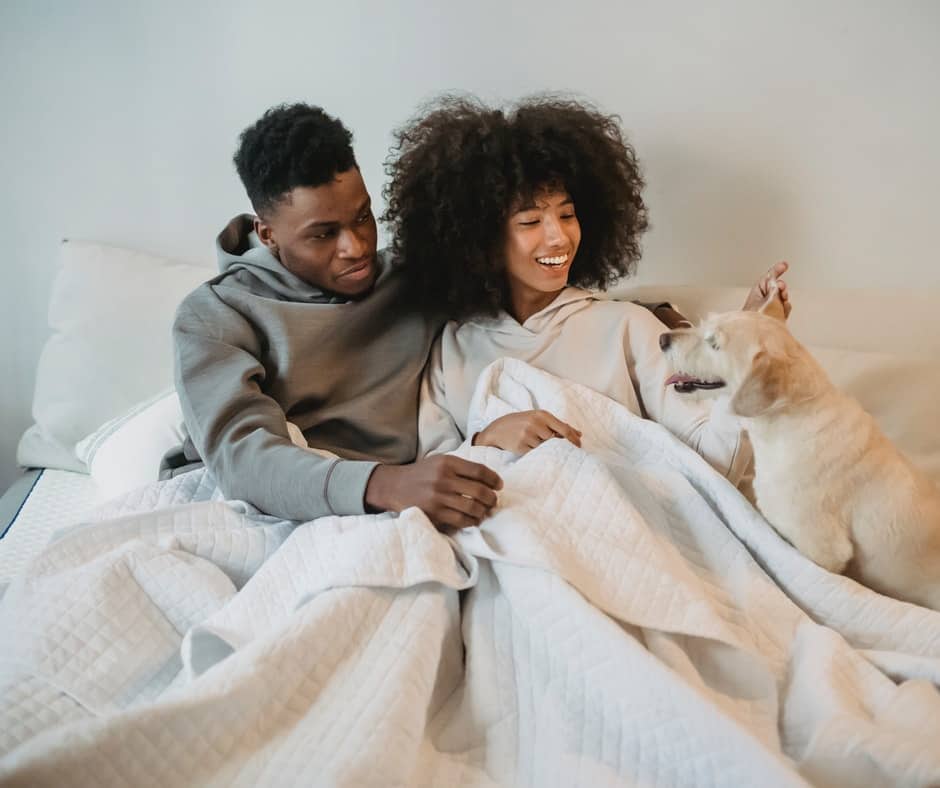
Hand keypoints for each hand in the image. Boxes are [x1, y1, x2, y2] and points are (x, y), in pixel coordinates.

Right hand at [364, 455, 502, 529]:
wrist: (394, 486)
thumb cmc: (422, 474)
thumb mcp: (440, 461)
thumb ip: (461, 467)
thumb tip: (489, 480)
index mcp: (447, 463)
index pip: (479, 470)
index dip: (494, 479)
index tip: (499, 485)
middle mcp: (443, 479)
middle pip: (479, 491)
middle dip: (492, 498)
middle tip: (494, 501)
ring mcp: (438, 497)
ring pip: (472, 507)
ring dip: (483, 511)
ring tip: (484, 511)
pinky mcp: (434, 513)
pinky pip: (460, 520)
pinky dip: (471, 521)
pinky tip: (473, 520)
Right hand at [473, 410, 581, 453]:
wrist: (497, 429)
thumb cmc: (522, 423)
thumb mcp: (538, 419)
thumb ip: (558, 425)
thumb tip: (579, 434)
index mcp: (542, 415)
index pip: (564, 429)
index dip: (573, 439)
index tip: (579, 446)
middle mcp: (535, 423)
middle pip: (555, 440)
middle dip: (554, 444)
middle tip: (551, 446)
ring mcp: (527, 435)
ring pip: (545, 448)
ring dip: (542, 448)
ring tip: (532, 442)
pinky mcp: (521, 446)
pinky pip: (535, 454)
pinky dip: (534, 453)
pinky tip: (526, 447)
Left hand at [742, 261, 790, 319]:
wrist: (756, 335)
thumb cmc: (757, 319)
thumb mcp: (769, 300)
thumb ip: (775, 290)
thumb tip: (777, 283)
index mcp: (757, 291)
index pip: (768, 277)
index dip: (777, 270)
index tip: (784, 265)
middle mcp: (763, 299)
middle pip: (777, 287)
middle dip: (781, 288)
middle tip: (781, 289)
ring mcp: (769, 307)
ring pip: (782, 298)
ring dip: (784, 299)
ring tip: (781, 304)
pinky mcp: (774, 316)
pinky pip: (784, 308)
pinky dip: (785, 308)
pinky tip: (783, 312)